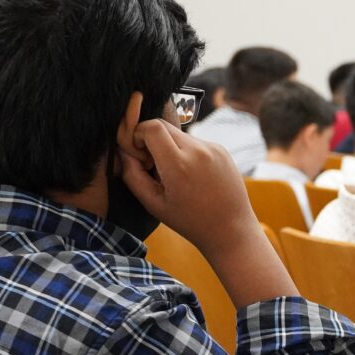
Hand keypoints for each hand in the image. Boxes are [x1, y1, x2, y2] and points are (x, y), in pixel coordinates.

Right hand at [119, 114, 253, 253]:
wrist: (231, 229)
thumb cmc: (190, 221)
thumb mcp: (154, 203)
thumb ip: (132, 175)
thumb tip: (123, 152)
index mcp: (178, 165)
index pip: (151, 127)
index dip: (138, 134)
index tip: (139, 153)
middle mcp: (198, 151)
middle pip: (163, 126)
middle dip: (151, 140)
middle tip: (153, 165)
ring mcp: (213, 148)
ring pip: (179, 134)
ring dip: (170, 147)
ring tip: (174, 175)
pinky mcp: (222, 149)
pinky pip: (195, 142)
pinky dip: (186, 152)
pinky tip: (191, 176)